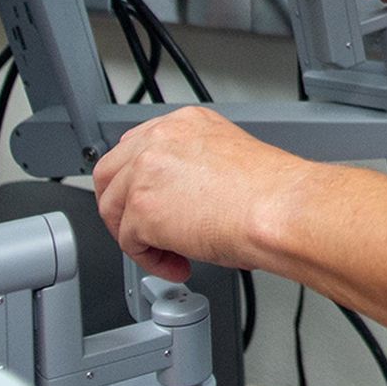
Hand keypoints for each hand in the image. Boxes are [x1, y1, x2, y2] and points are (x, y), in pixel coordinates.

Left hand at [92, 107, 304, 281]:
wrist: (277, 209)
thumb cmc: (269, 192)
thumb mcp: (225, 159)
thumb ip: (191, 168)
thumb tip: (180, 198)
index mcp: (184, 123)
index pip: (136, 147)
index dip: (137, 182)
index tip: (151, 202)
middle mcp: (160, 139)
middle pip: (110, 173)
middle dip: (122, 208)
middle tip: (145, 231)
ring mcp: (146, 171)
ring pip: (113, 209)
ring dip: (137, 238)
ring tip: (170, 252)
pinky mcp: (142, 208)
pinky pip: (129, 243)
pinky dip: (151, 260)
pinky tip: (178, 262)